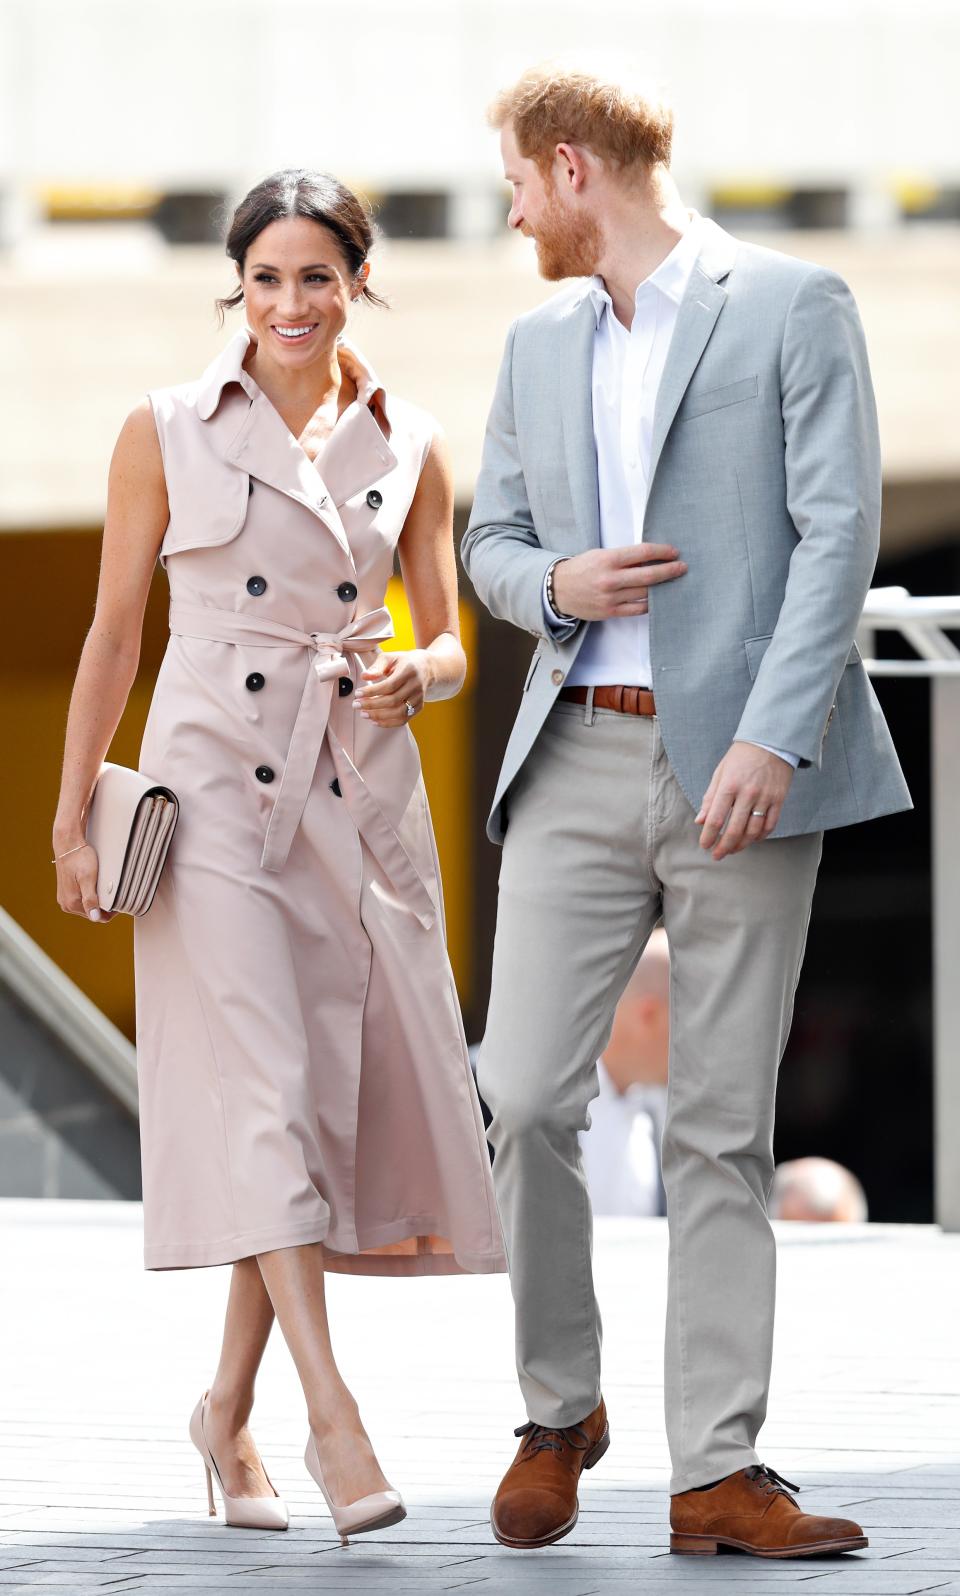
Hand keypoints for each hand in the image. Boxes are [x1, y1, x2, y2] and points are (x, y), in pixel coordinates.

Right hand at [53, 841, 113, 921]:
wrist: (68, 845)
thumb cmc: (79, 858)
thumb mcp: (88, 878)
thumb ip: (90, 899)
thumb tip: (94, 917)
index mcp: (72, 904)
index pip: (97, 918)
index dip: (111, 912)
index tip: (119, 902)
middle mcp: (66, 904)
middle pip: (93, 913)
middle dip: (104, 906)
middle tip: (113, 893)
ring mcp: (65, 899)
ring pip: (88, 906)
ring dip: (97, 900)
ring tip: (104, 887)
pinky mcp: (66, 892)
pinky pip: (82, 899)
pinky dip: (91, 895)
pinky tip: (95, 885)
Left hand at [354, 650, 431, 726]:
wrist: (426, 668)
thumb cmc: (403, 662)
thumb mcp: (390, 657)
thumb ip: (377, 666)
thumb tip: (364, 676)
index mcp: (409, 671)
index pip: (389, 685)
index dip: (372, 691)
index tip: (358, 693)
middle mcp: (416, 686)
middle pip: (393, 701)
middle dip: (372, 705)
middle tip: (356, 705)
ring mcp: (419, 698)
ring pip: (399, 713)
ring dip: (379, 716)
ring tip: (364, 714)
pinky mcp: (419, 707)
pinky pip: (403, 719)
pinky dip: (388, 723)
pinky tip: (375, 721)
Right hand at [553, 543, 687, 620]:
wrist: (558, 590)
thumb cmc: (582, 569)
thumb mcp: (600, 555)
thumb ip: (623, 557)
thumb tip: (650, 558)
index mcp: (608, 559)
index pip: (643, 553)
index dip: (662, 551)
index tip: (674, 552)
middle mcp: (611, 579)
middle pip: (649, 575)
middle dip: (670, 570)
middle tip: (682, 567)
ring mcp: (611, 597)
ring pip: (645, 593)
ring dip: (662, 588)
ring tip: (672, 583)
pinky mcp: (610, 611)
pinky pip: (637, 609)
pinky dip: (649, 603)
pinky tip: (656, 598)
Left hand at [696, 742, 794, 860]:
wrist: (770, 742)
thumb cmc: (740, 757)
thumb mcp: (720, 773)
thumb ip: (710, 797)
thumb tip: (700, 821)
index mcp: (729, 785)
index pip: (715, 818)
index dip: (708, 836)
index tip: (704, 845)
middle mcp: (747, 793)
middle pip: (734, 829)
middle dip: (723, 847)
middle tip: (717, 855)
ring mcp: (765, 798)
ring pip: (753, 831)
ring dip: (741, 844)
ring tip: (733, 849)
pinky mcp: (779, 800)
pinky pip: (770, 825)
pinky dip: (760, 836)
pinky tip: (752, 840)